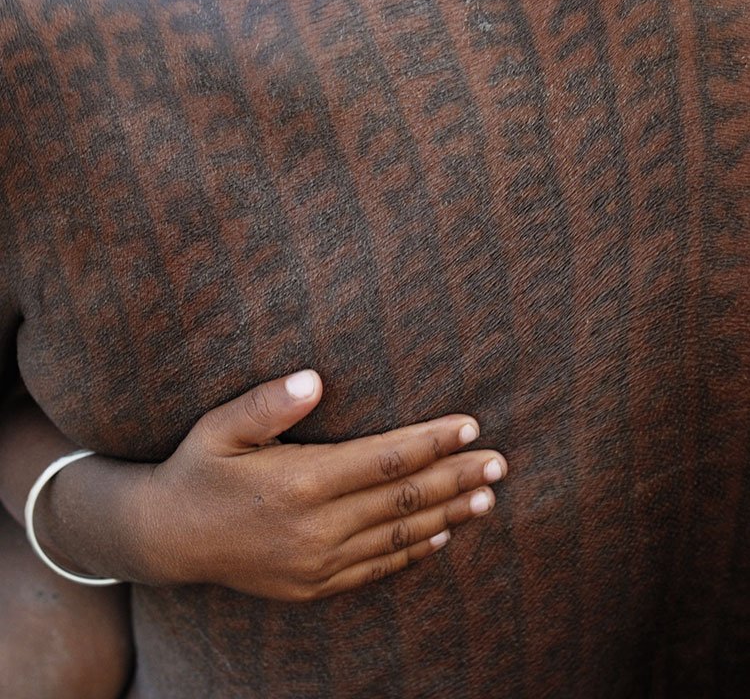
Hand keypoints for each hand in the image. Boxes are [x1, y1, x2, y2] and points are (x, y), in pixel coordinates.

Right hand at [143, 370, 506, 599]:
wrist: (167, 540)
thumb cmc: (198, 469)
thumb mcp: (220, 427)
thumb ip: (267, 403)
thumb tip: (313, 378)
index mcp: (300, 482)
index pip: (384, 459)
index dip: (431, 441)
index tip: (469, 424)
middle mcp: (316, 528)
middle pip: (403, 497)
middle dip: (456, 477)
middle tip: (500, 461)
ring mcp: (318, 563)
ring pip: (399, 535)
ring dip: (449, 514)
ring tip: (487, 497)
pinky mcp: (315, 586)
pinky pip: (378, 568)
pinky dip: (415, 550)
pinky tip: (443, 535)